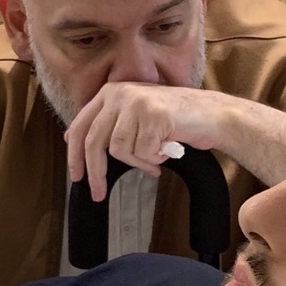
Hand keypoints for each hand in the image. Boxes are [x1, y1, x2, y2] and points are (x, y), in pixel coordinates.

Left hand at [65, 83, 223, 201]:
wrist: (213, 115)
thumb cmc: (174, 120)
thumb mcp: (135, 116)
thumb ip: (108, 124)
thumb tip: (72, 139)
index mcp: (111, 92)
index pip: (82, 126)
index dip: (75, 155)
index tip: (77, 177)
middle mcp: (121, 93)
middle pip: (94, 141)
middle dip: (95, 173)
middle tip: (98, 193)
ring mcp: (137, 102)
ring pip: (120, 150)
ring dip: (139, 162)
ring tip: (155, 158)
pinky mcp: (154, 115)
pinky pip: (143, 152)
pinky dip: (154, 160)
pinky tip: (167, 150)